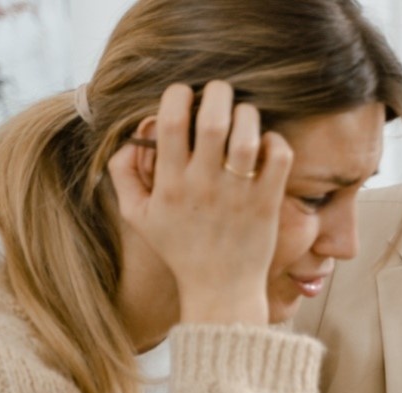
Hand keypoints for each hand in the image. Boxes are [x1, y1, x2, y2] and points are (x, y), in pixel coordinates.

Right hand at [108, 80, 292, 324]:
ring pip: (247, 136)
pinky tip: (265, 145)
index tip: (184, 94)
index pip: (170, 123)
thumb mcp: (138, 217)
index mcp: (170, 184)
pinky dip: (275, 142)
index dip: (177, 96)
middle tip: (220, 92)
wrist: (220, 290)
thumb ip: (124, 175)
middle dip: (217, 94)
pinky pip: (278, 159)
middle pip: (213, 121)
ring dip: (247, 115)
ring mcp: (238, 194)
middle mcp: (203, 186)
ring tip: (243, 116)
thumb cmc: (179, 249)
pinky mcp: (267, 203)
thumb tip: (130, 138)